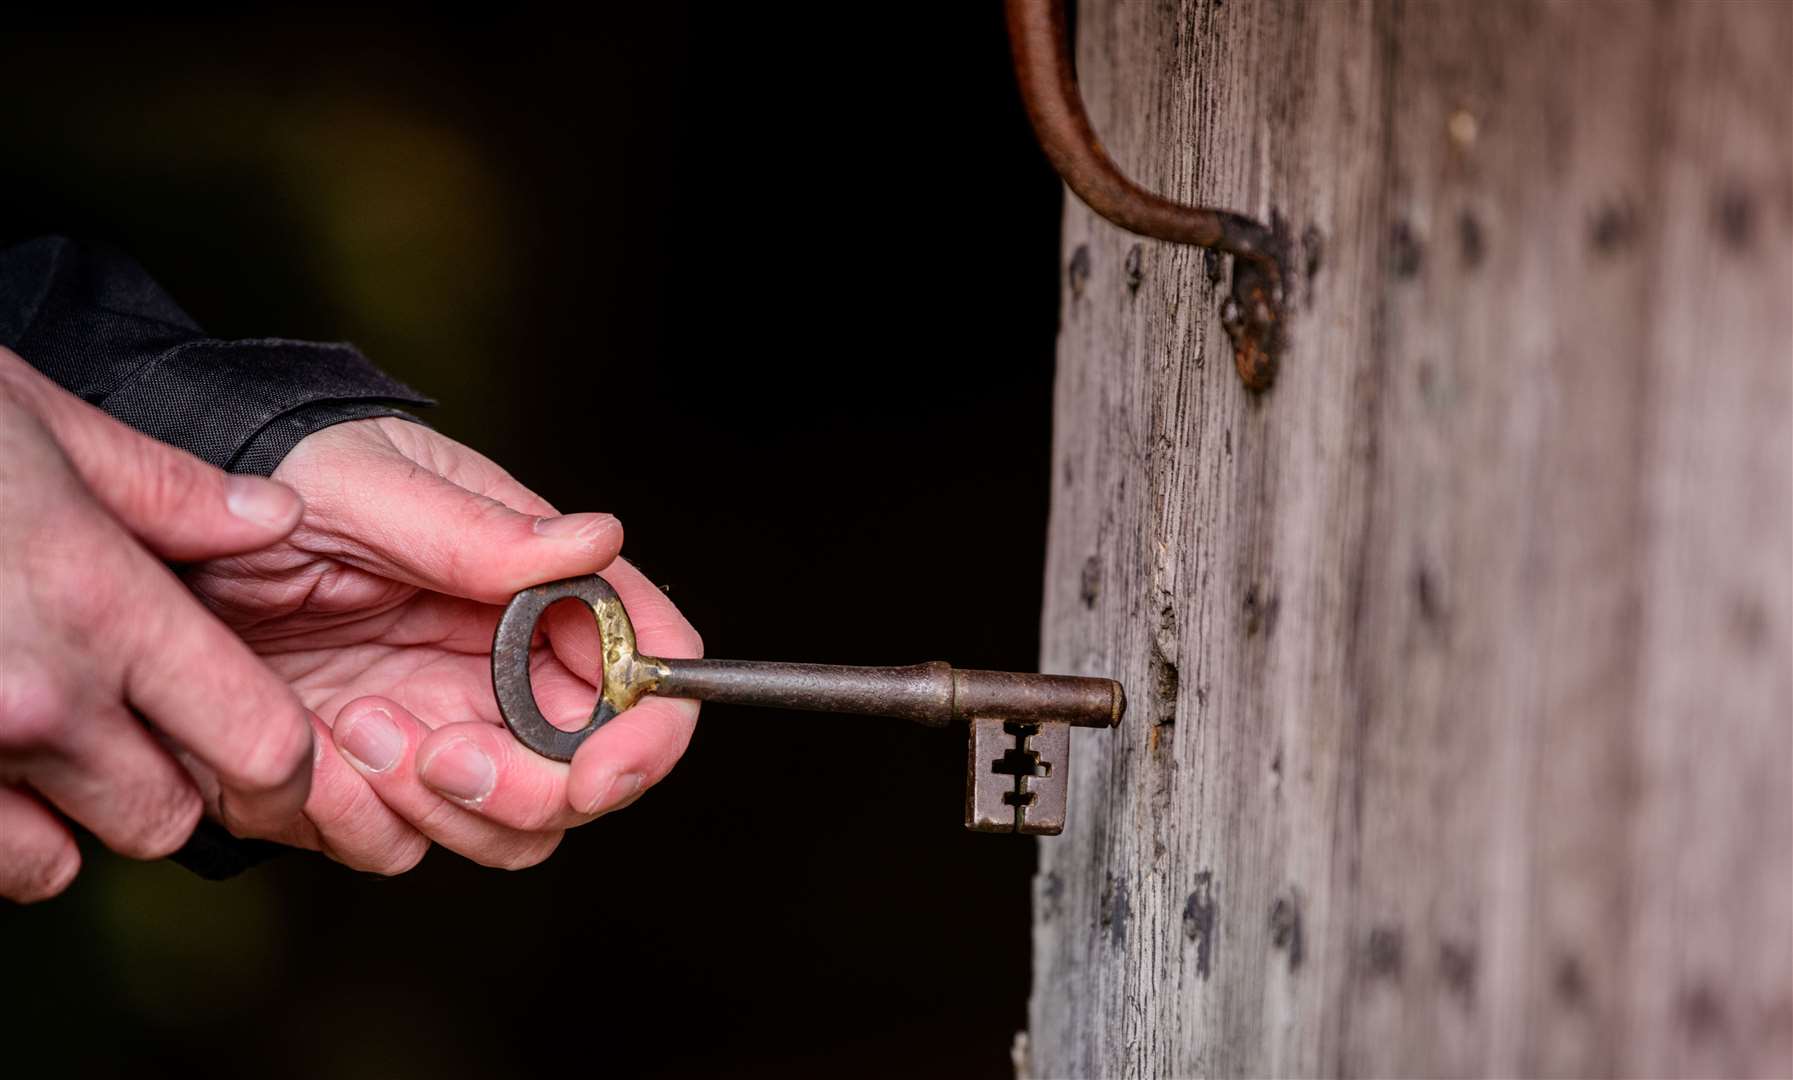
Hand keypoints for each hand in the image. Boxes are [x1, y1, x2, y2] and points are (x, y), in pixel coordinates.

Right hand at [0, 348, 313, 901]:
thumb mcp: (40, 425)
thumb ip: (170, 491)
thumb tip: (279, 518)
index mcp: (100, 606)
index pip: (258, 743)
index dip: (284, 765)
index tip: (273, 755)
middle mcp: (34, 698)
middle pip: (165, 820)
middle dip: (165, 783)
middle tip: (132, 720)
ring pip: (59, 859)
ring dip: (66, 816)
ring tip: (41, 736)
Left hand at [184, 417, 701, 872]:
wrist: (169, 529)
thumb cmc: (288, 474)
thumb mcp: (370, 488)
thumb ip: (480, 531)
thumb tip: (600, 538)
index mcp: (543, 596)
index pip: (652, 671)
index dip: (648, 735)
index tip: (596, 774)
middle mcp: (509, 674)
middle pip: (586, 783)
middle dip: (525, 793)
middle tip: (439, 754)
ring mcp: (445, 732)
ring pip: (504, 835)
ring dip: (436, 807)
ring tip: (354, 723)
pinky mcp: (368, 780)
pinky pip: (395, 844)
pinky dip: (358, 820)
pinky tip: (319, 745)